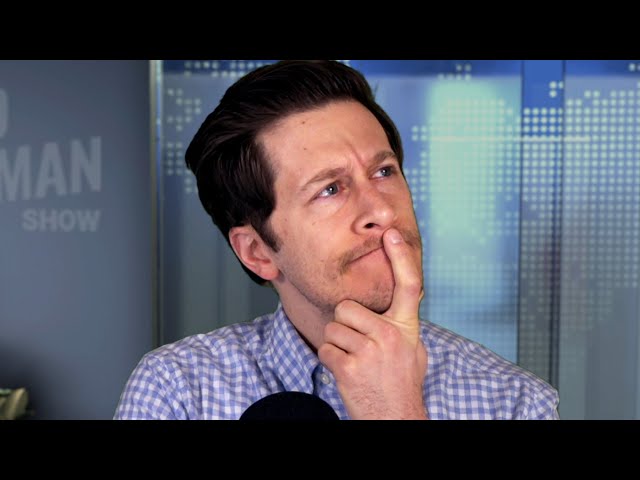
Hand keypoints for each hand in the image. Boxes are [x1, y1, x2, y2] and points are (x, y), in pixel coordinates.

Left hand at [318, 228, 427, 419]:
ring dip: (337, 345)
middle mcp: (391, 335)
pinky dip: (331, 361)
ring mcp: (371, 351)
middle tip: (358, 344)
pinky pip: (326, 349)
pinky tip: (347, 372)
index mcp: (407, 328)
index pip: (409, 285)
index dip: (401, 257)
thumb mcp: (412, 349)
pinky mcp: (350, 367)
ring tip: (355, 361)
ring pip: (333, 328)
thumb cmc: (401, 383)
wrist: (396, 418)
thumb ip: (400, 324)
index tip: (391, 234)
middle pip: (347, 308)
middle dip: (345, 325)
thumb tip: (396, 300)